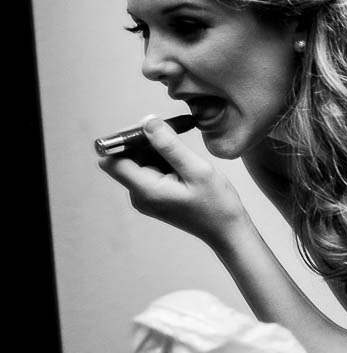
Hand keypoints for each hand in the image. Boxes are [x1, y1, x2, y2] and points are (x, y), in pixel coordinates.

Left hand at [98, 114, 249, 249]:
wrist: (227, 231)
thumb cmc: (217, 203)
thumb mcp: (197, 170)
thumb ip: (170, 146)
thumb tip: (147, 121)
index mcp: (145, 190)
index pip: (113, 160)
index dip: (125, 140)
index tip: (150, 128)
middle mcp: (139, 195)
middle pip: (125, 158)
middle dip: (144, 141)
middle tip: (173, 131)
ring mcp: (146, 197)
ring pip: (139, 162)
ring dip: (157, 149)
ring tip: (184, 151)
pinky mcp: (154, 196)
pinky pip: (150, 170)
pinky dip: (163, 159)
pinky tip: (184, 161)